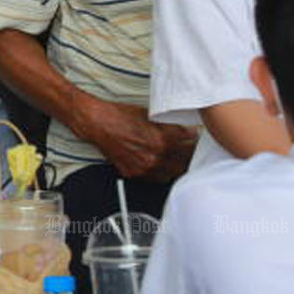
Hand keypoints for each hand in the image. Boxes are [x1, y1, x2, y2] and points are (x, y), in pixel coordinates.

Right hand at [69, 95, 198, 180]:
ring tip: (178, 160)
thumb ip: (169, 125)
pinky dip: (161, 172)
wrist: (97, 123)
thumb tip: (184, 129)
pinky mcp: (134, 173)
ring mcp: (144, 167)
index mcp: (162, 139)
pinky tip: (162, 165)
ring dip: (177, 166)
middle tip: (191, 150)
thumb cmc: (119, 116)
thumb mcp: (150, 114)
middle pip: (185, 161)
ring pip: (172, 173)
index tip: (196, 138)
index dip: (195, 139)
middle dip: (189, 154)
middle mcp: (155, 156)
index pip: (190, 142)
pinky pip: (155, 178)